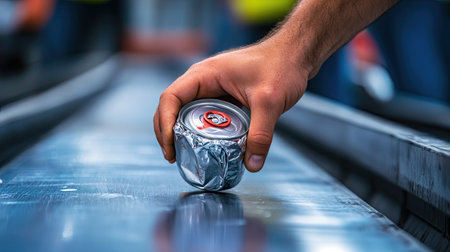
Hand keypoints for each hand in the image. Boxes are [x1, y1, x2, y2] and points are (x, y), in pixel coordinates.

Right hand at [154, 40, 309, 171]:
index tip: (170, 146)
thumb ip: (261, 134)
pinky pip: (204, 115)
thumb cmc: (281, 66)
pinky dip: (199, 130)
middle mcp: (203, 80)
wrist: (296, 55)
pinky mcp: (223, 96)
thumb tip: (252, 164)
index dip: (164, 123)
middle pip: (172, 107)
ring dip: (180, 132)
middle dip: (167, 132)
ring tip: (183, 155)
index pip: (171, 98)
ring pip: (186, 112)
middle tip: (172, 157)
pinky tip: (205, 146)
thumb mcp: (269, 101)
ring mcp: (212, 88)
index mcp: (204, 74)